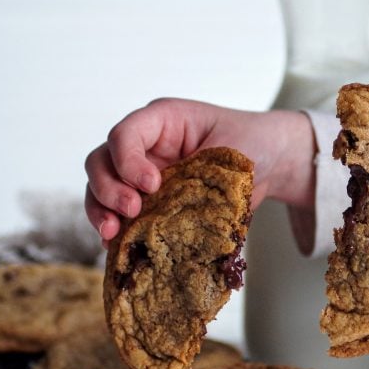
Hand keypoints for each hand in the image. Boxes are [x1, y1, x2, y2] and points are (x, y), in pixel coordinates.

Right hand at [84, 98, 314, 241]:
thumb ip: (205, 172)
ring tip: (112, 234)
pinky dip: (114, 230)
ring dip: (100, 211)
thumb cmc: (251, 143)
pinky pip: (117, 214)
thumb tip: (179, 210)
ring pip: (100, 188)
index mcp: (162, 121)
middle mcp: (145, 146)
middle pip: (101, 161)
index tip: (152, 184)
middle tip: (132, 210)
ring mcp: (141, 173)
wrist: (268, 160)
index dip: (129, 161)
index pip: (125, 135)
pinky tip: (116, 247)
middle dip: (108, 188)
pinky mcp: (148, 201)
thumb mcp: (234, 149)